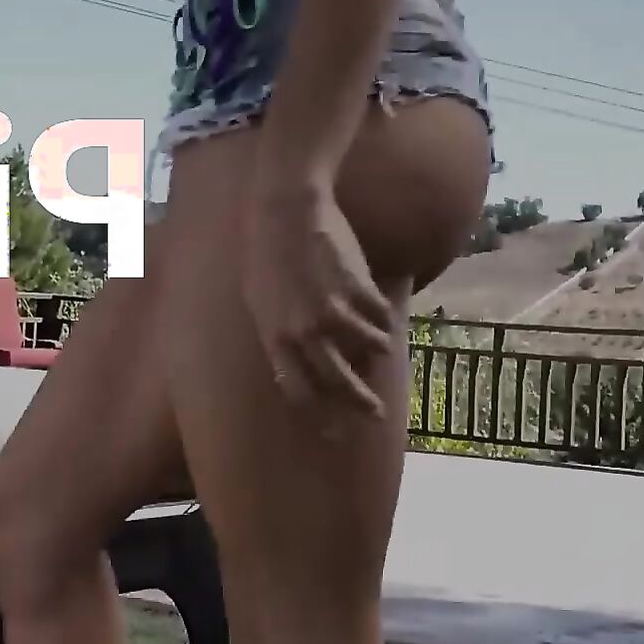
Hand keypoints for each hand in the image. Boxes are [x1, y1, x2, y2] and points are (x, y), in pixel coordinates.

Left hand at [242, 185, 397, 417]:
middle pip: (338, 381)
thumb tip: (294, 362)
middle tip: (376, 414)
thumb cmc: (264, 254)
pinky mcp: (357, 289)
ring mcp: (332, 310)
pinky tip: (382, 313)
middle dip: (359, 404)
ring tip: (382, 348)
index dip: (318, 414)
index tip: (333, 432)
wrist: (285, 211)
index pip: (298, 390)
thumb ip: (278, 333)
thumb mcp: (259, 301)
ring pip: (368, 347)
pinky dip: (384, 317)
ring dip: (377, 350)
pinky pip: (380, 315)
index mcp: (274, 337)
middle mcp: (302, 331)